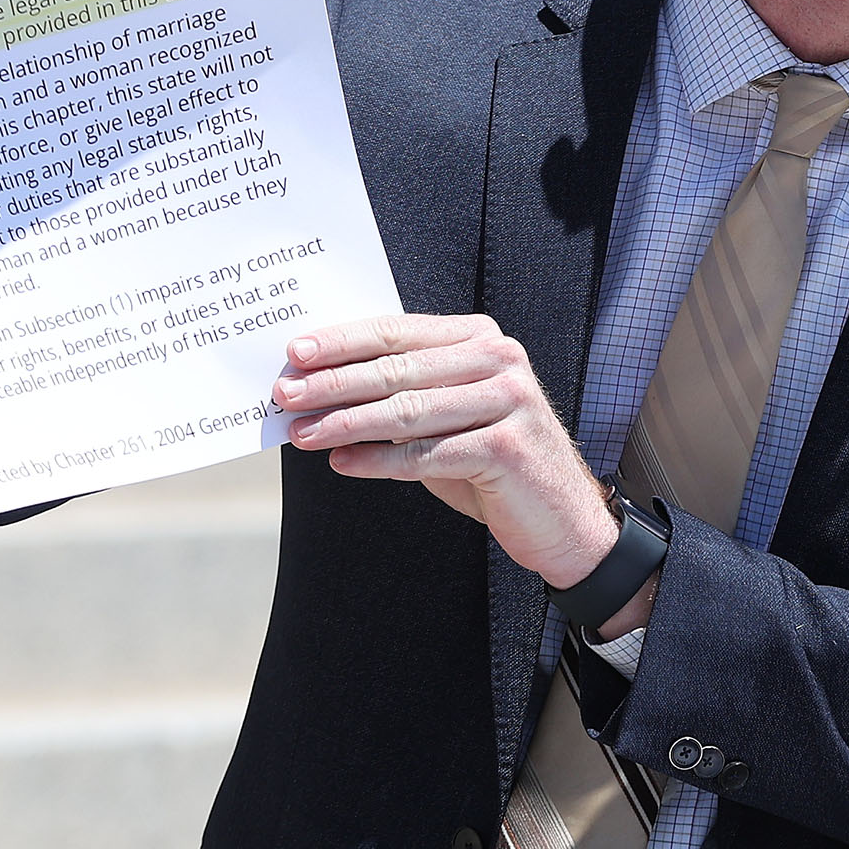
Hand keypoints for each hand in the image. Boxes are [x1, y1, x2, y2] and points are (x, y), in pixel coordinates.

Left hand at [280, 314, 656, 632]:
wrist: (562, 518)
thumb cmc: (491, 463)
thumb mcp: (448, 417)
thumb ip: (401, 397)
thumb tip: (320, 393)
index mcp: (480, 339)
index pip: (399, 330)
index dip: (344, 341)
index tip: (295, 350)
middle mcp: (499, 360)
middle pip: (398, 367)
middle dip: (334, 381)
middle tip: (285, 392)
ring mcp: (508, 400)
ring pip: (408, 410)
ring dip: (346, 422)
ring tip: (302, 433)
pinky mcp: (507, 446)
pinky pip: (427, 454)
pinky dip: (378, 461)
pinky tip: (342, 464)